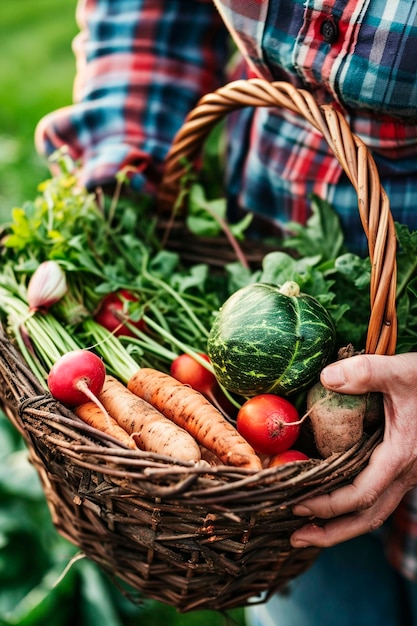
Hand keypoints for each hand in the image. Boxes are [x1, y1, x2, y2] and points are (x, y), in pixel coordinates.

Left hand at [290, 352, 416, 548]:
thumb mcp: (401, 371)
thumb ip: (365, 372)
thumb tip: (327, 378)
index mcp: (401, 456)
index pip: (361, 495)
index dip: (328, 505)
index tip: (296, 506)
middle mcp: (407, 471)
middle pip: (369, 517)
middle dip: (331, 532)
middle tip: (296, 538)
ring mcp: (409, 471)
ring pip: (377, 509)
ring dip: (343, 524)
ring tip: (310, 530)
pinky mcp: (406, 464)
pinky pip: (380, 494)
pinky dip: (355, 504)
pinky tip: (335, 496)